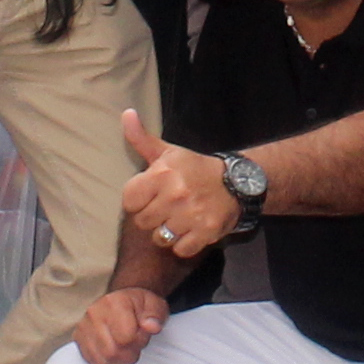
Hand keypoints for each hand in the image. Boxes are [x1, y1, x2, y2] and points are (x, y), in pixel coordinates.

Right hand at [73, 287, 168, 363]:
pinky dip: (108, 361)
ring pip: (103, 360)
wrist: (121, 301)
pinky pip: (94, 362)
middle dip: (129, 353)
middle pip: (113, 352)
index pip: (126, 337)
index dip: (139, 340)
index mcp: (113, 302)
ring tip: (125, 346)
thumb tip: (152, 326)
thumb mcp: (154, 304)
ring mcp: (84, 327)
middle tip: (134, 342)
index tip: (141, 333)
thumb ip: (155, 315)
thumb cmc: (137, 305)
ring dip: (119, 359)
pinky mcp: (79, 339)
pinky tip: (115, 350)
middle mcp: (94, 313)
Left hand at [118, 107, 235, 257]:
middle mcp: (175, 195)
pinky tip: (191, 230)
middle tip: (169, 206)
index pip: (129, 200)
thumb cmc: (195, 169)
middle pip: (142, 222)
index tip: (152, 195)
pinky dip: (184, 244)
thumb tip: (126, 113)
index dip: (139, 200)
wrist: (236, 183)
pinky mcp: (205, 233)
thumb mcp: (168, 151)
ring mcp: (190, 215)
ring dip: (168, 232)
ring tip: (179, 219)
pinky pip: (180, 249)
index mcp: (162, 174)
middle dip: (154, 216)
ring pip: (160, 238)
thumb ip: (141, 138)